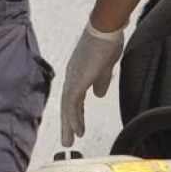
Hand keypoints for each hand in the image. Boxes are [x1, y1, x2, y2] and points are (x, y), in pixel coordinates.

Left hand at [60, 20, 125, 146]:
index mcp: (77, 75)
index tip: (76, 128)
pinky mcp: (77, 79)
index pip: (73, 99)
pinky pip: (72, 102)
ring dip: (68, 125)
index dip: (75, 115)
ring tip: (69, 140)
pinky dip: (73, 116)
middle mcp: (71, 78)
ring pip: (67, 106)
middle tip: (66, 141)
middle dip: (67, 124)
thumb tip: (98, 95)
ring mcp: (72, 78)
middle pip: (66, 105)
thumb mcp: (104, 68)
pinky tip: (76, 129)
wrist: (104, 31)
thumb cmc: (105, 45)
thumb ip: (100, 82)